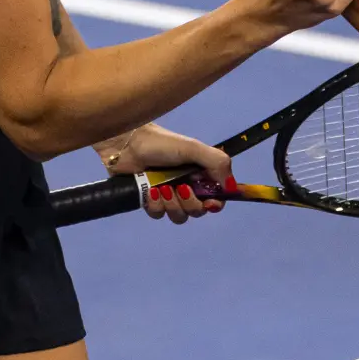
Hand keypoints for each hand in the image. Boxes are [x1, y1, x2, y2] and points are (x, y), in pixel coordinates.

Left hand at [102, 124, 230, 223]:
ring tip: (160, 187)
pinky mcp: (149, 201)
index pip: (215, 198)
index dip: (214, 204)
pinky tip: (149, 190)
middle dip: (189, 203)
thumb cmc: (161, 143)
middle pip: (197, 211)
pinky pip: (158, 214)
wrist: (126, 144)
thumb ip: (217, 164)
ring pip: (178, 216)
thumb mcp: (193, 149)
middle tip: (180, 188)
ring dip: (171, 204)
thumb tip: (232, 188)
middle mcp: (186, 186)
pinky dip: (155, 204)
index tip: (209, 203)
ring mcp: (167, 195)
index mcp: (199, 174)